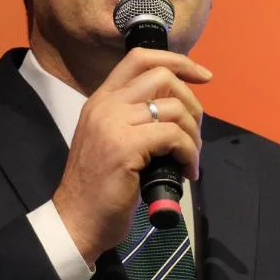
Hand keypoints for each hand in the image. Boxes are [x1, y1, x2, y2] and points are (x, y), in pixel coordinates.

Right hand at [53, 48, 211, 264]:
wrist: (77, 220)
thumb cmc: (98, 189)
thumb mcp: (111, 141)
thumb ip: (133, 120)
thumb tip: (177, 112)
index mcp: (101, 100)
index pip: (140, 58)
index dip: (178, 61)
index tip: (203, 77)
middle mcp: (105, 105)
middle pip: (163, 77)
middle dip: (192, 103)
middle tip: (196, 134)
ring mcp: (113, 124)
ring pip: (173, 108)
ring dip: (194, 135)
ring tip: (190, 159)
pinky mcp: (125, 146)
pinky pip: (174, 136)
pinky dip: (190, 153)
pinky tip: (187, 171)